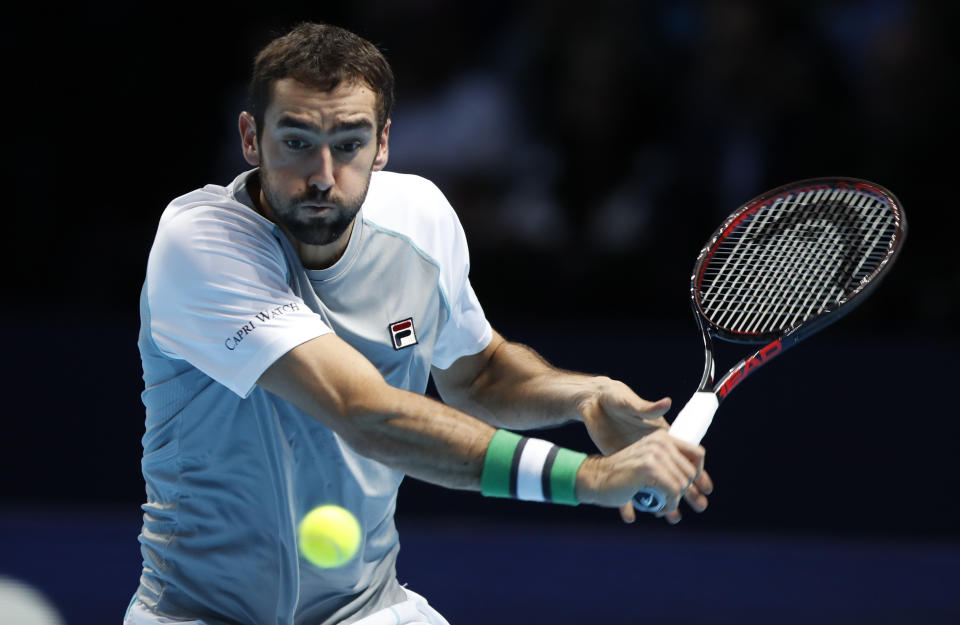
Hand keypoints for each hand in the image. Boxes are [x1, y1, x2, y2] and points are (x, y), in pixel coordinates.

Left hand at [579, 378, 711, 522]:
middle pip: (676, 473)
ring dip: (666, 500)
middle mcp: (653, 449)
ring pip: (657, 484)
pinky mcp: (622, 462)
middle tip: (700, 506)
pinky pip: (630, 485)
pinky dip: (631, 501)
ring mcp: (639, 457)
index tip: (705, 485)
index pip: (686, 455)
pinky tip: (632, 515)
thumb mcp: (629, 403)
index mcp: (660, 434)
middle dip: (689, 490)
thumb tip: (666, 403)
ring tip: (673, 518)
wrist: (592, 403)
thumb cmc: (614, 398)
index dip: (698, 470)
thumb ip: (647, 408)